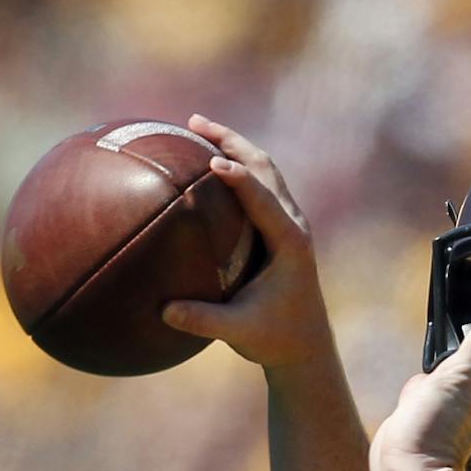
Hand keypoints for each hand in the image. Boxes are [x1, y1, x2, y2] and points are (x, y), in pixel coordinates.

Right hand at [160, 115, 335, 370]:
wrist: (306, 347)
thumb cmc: (274, 339)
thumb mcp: (238, 333)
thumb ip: (203, 320)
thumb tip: (163, 310)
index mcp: (289, 243)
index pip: (263, 199)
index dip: (238, 177)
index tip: (211, 160)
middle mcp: (293, 224)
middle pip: (264, 167)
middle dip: (230, 140)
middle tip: (194, 123)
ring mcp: (288, 222)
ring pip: (264, 169)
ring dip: (233, 145)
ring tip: (197, 128)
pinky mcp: (279, 227)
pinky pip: (257, 185)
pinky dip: (234, 167)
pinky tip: (205, 165)